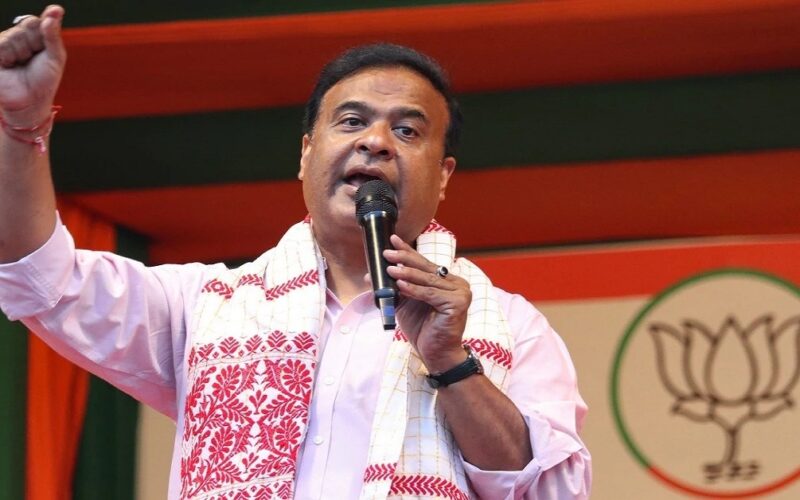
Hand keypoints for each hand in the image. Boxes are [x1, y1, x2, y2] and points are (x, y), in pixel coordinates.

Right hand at [0, 5, 65, 125]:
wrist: (30, 102)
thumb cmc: (44, 81)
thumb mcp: (55, 57)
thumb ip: (53, 34)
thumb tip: (56, 9)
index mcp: (34, 37)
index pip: (35, 21)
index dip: (41, 33)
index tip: (44, 49)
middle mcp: (17, 38)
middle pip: (25, 26)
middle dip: (33, 45)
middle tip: (32, 60)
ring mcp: (3, 44)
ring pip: (12, 36)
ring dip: (20, 53)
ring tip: (20, 65)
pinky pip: (1, 44)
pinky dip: (8, 55)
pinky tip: (10, 64)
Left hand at [384, 234, 471, 372]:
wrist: (437, 355)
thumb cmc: (423, 330)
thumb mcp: (406, 304)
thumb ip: (395, 288)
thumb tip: (371, 275)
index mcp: (447, 281)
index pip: (424, 264)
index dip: (408, 251)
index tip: (393, 240)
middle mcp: (457, 284)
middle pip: (426, 268)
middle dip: (404, 259)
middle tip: (386, 253)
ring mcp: (460, 293)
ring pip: (427, 280)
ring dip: (406, 273)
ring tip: (390, 269)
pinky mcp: (458, 304)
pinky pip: (430, 294)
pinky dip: (414, 289)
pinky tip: (400, 284)